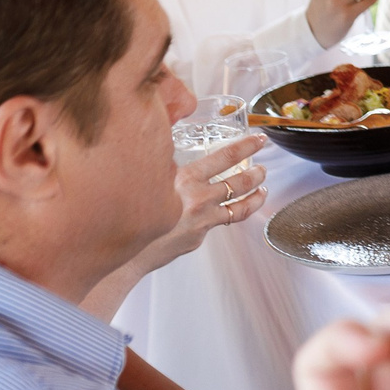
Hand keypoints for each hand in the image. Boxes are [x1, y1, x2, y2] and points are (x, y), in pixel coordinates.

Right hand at [122, 132, 269, 285]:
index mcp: (186, 180)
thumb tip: (172, 146)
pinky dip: (232, 213)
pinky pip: (221, 222)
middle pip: (239, 182)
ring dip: (255, 195)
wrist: (125, 250)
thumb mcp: (151, 178)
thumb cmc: (132, 212)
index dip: (246, 146)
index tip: (258, 139)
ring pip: (240, 206)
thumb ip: (167, 164)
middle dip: (256, 172)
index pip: (225, 157)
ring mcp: (202, 220)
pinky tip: (234, 209)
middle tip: (264, 165)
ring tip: (263, 188)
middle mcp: (198, 199)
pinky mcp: (200, 236)